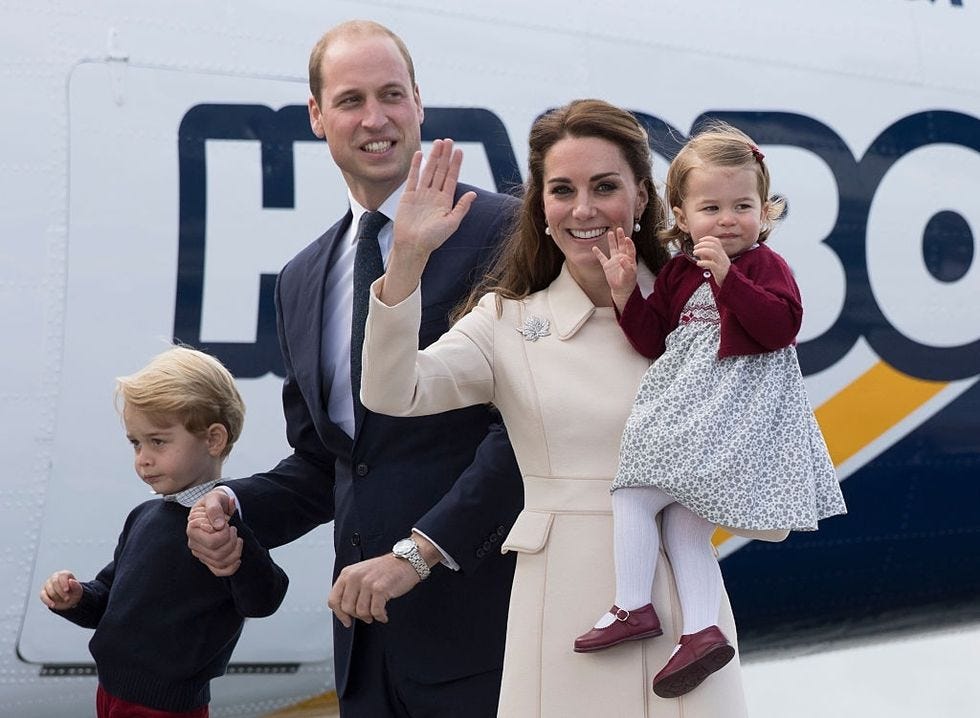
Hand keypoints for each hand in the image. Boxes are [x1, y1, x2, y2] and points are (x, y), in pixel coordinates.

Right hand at [40, 570, 82, 609]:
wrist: (69, 600)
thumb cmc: (74, 592)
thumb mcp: (78, 590)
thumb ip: (76, 585)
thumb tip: (70, 581)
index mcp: (64, 574)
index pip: (62, 576)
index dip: (64, 583)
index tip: (67, 590)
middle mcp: (54, 577)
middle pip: (55, 582)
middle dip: (61, 592)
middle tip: (67, 599)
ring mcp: (47, 584)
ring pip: (49, 589)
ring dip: (57, 597)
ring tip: (64, 601)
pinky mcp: (43, 592)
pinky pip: (43, 596)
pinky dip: (48, 601)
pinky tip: (53, 605)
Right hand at [186, 489, 241, 575]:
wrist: (218, 506)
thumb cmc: (215, 502)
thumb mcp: (215, 498)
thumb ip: (215, 509)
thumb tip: (219, 525)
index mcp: (192, 529)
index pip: (212, 542)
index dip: (225, 534)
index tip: (227, 524)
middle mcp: (194, 544)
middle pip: (218, 554)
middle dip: (232, 542)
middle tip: (234, 530)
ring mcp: (201, 553)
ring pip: (220, 563)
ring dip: (235, 552)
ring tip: (238, 539)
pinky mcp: (208, 559)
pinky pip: (218, 571)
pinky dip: (231, 568)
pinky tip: (238, 559)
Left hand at [327, 554, 420, 627]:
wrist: (407, 560)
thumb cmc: (386, 569)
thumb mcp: (362, 573)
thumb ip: (351, 588)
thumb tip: (345, 611)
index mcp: (347, 573)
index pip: (333, 599)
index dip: (339, 614)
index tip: (346, 621)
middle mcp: (355, 577)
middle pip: (347, 608)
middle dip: (357, 616)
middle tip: (367, 616)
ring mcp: (367, 583)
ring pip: (361, 612)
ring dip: (370, 616)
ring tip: (377, 613)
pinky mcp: (380, 589)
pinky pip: (375, 612)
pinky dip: (380, 616)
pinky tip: (384, 614)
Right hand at [381, 139, 476, 305]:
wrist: (412, 246)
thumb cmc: (433, 239)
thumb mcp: (451, 223)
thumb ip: (462, 208)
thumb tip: (473, 194)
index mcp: (445, 201)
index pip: (451, 178)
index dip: (455, 164)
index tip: (459, 151)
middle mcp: (434, 195)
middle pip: (441, 171)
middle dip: (445, 156)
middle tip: (449, 141)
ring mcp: (421, 194)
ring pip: (428, 171)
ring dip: (434, 157)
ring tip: (438, 143)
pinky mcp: (408, 196)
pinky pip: (413, 178)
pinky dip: (416, 166)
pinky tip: (420, 154)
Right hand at [592, 227, 637, 310]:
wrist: (622, 290)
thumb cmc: (628, 282)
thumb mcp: (630, 275)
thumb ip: (627, 267)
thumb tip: (622, 259)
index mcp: (629, 259)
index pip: (630, 249)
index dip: (629, 244)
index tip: (627, 238)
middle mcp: (622, 258)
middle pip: (621, 245)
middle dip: (620, 237)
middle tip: (619, 229)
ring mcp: (614, 261)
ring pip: (613, 248)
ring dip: (612, 241)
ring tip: (610, 233)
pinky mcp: (607, 265)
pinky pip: (602, 258)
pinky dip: (598, 253)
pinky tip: (594, 248)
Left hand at [693, 236, 731, 284]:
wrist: (730, 282)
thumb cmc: (721, 272)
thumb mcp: (715, 261)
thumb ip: (708, 256)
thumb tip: (700, 251)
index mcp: (722, 253)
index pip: (716, 241)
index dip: (708, 238)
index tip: (700, 240)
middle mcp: (722, 256)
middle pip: (713, 245)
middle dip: (702, 244)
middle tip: (695, 248)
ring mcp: (721, 263)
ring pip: (712, 252)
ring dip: (701, 251)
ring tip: (695, 253)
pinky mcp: (719, 270)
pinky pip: (711, 264)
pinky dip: (703, 262)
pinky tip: (698, 263)